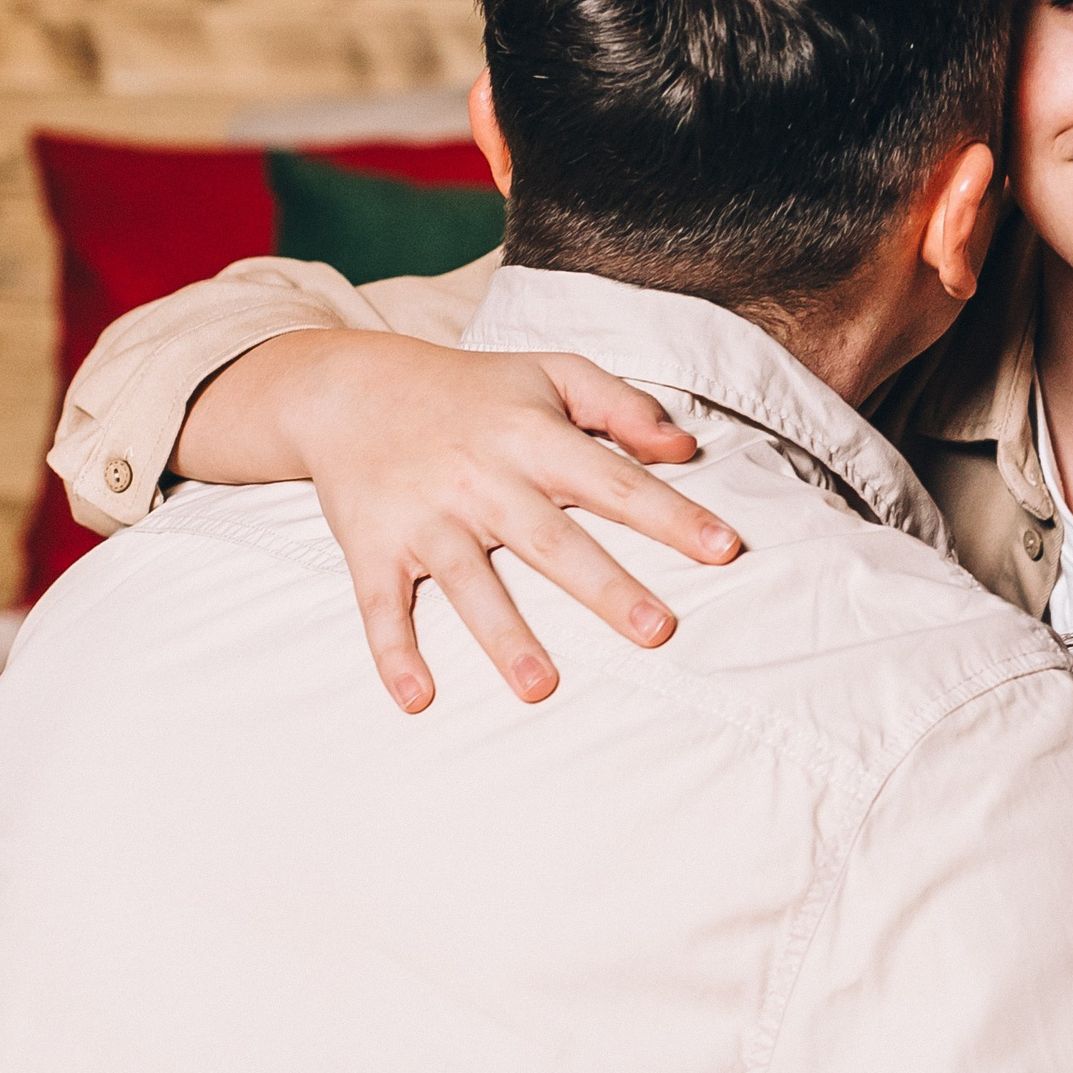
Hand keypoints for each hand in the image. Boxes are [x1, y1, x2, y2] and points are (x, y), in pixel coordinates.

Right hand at [188, 330, 741, 711]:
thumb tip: (685, 450)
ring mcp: (426, 516)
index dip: (672, 516)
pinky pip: (382, 606)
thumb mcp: (552, 374)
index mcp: (533, 438)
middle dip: (606, 588)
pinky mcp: (374, 546)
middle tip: (658, 632)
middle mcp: (483, 479)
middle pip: (553, 542)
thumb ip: (623, 406)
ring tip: (541, 688)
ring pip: (470, 584)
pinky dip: (393, 653)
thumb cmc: (474, 389)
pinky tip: (417, 698)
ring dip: (504, 637)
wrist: (348, 388)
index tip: (724, 550)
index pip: (616, 481)